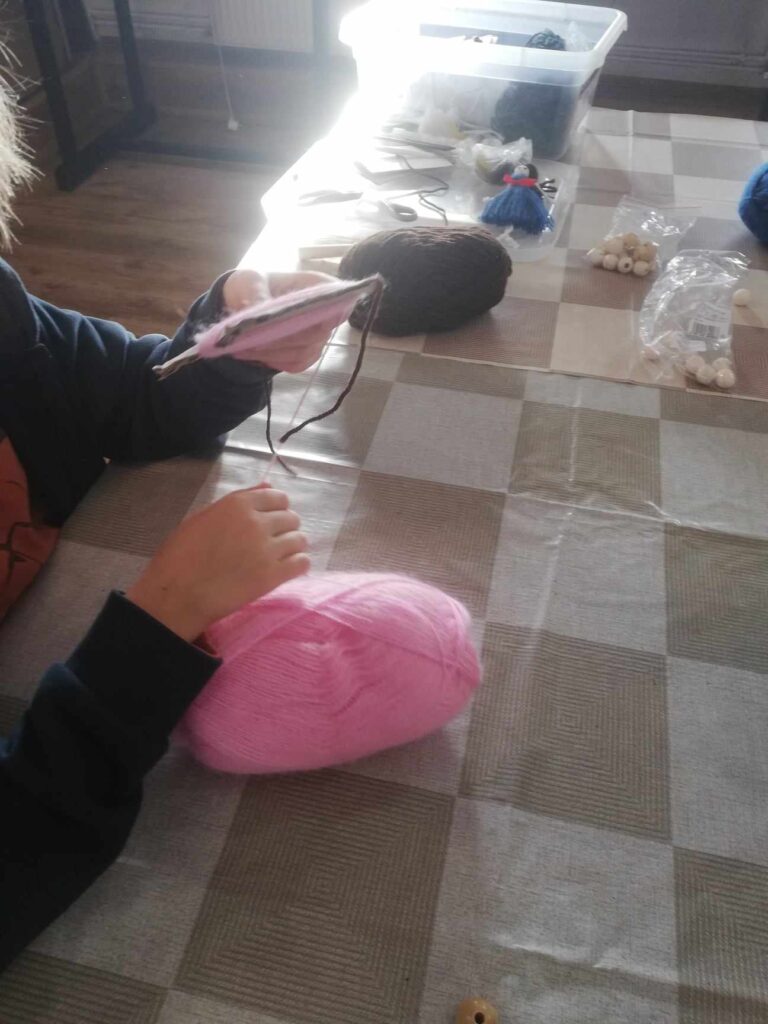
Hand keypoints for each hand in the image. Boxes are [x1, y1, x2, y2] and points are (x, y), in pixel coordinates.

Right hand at [126, 485, 308, 641]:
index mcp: (238, 504)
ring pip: (300, 540)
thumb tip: (268, 486)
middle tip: (272, 542)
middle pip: (291, 518)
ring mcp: (267, 549)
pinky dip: (298, 565)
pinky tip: (286, 569)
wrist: (177, 594)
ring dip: (292, 547)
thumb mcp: (203, 517)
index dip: (277, 509)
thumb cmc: (181, 555)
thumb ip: (238, 501)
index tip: (271, 520)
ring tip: (278, 557)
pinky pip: (302, 563)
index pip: (278, 497)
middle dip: (285, 528)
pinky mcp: (272, 576)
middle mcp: (257, 522)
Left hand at [222, 268, 341, 373]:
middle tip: (254, 338)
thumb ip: (256, 294)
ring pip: (303, 351)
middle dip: (284, 338)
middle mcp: (326, 313)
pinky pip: (296, 364)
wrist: (248, 303)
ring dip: (274, 353)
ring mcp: (319, 336)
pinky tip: (253, 355)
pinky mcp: (307, 354)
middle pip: (316, 333)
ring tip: (245, 347)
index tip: (300, 319)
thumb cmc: (255, 285)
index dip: (325, 313)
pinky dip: (274, 362)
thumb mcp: (250, 281)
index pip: (336, 301)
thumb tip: (260, 311)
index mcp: (319, 286)